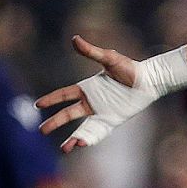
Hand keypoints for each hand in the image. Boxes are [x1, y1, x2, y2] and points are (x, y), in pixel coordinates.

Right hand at [36, 36, 140, 152]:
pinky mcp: (113, 120)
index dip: (51, 100)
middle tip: (42, 130)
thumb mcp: (109, 58)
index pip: (64, 95)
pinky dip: (91, 138)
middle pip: (69, 115)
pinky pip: (99, 132)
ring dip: (73, 137)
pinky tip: (82, 144)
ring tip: (63, 149)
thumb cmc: (130, 68)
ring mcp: (102, 112)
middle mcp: (92, 102)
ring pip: (83, 127)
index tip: (37, 105)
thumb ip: (91, 52)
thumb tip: (74, 38)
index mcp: (87, 88)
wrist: (149, 81)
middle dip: (55, 123)